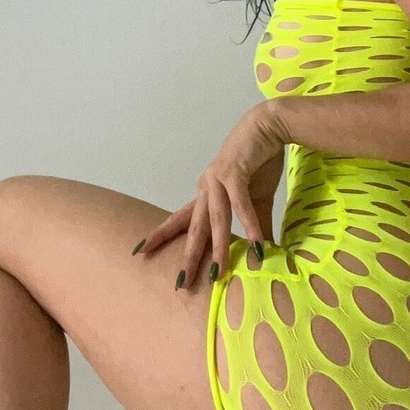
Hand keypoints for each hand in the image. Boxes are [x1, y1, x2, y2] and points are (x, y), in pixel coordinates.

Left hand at [132, 102, 286, 289]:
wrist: (268, 126)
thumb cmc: (258, 161)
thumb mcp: (257, 200)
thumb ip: (257, 227)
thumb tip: (263, 255)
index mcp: (206, 194)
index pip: (181, 220)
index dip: (163, 235)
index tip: (141, 251)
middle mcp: (206, 187)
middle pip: (194, 227)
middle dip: (187, 256)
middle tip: (179, 282)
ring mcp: (218, 179)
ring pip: (216, 219)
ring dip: (217, 247)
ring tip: (216, 275)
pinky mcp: (235, 171)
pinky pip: (240, 203)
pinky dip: (248, 224)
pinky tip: (255, 245)